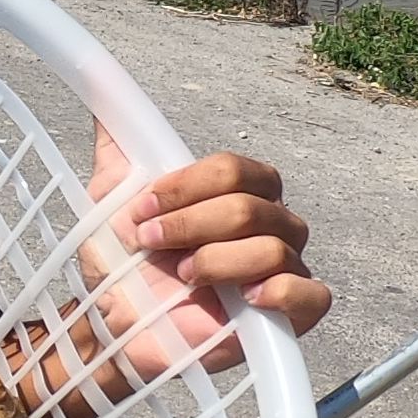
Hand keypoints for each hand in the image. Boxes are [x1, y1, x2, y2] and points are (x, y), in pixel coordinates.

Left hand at [2, 133, 328, 417]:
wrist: (114, 325)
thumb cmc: (123, 262)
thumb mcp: (111, 197)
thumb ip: (118, 146)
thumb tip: (104, 93)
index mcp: (241, 191)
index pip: (236, 169)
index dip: (188, 186)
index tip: (141, 208)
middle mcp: (271, 224)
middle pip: (252, 206)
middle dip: (192, 224)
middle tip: (151, 243)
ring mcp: (284, 269)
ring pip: (274, 248)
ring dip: (216, 260)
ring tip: (184, 276)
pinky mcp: (290, 317)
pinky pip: (313, 294)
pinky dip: (282, 292)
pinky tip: (246, 298)